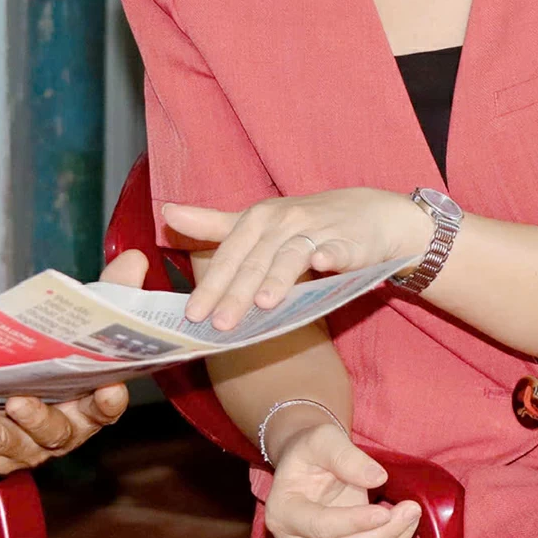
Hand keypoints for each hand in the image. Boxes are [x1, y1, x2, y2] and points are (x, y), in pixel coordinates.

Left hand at [0, 249, 149, 473]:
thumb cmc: (38, 350)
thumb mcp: (69, 317)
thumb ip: (106, 292)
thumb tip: (136, 261)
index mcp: (85, 404)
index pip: (104, 408)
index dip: (108, 402)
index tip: (109, 387)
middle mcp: (58, 432)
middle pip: (55, 432)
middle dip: (37, 417)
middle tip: (18, 398)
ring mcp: (22, 449)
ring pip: (2, 442)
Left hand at [162, 188, 430, 329]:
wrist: (369, 213)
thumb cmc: (305, 222)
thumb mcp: (257, 222)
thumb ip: (214, 223)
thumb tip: (167, 213)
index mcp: (257, 219)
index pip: (228, 256)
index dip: (210, 285)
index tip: (191, 315)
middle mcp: (283, 221)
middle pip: (255, 261)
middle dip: (236, 293)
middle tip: (218, 325)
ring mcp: (316, 230)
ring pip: (291, 256)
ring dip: (278, 278)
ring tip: (263, 305)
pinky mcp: (349, 240)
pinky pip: (337, 249)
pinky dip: (329, 256)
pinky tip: (321, 266)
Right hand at [264, 419, 419, 537]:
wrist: (308, 465)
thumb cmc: (312, 450)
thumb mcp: (323, 439)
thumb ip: (346, 456)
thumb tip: (377, 477)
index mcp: (281, 512)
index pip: (319, 527)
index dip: (354, 522)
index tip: (385, 511)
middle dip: (382, 534)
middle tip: (411, 509)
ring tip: (410, 517)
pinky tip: (401, 530)